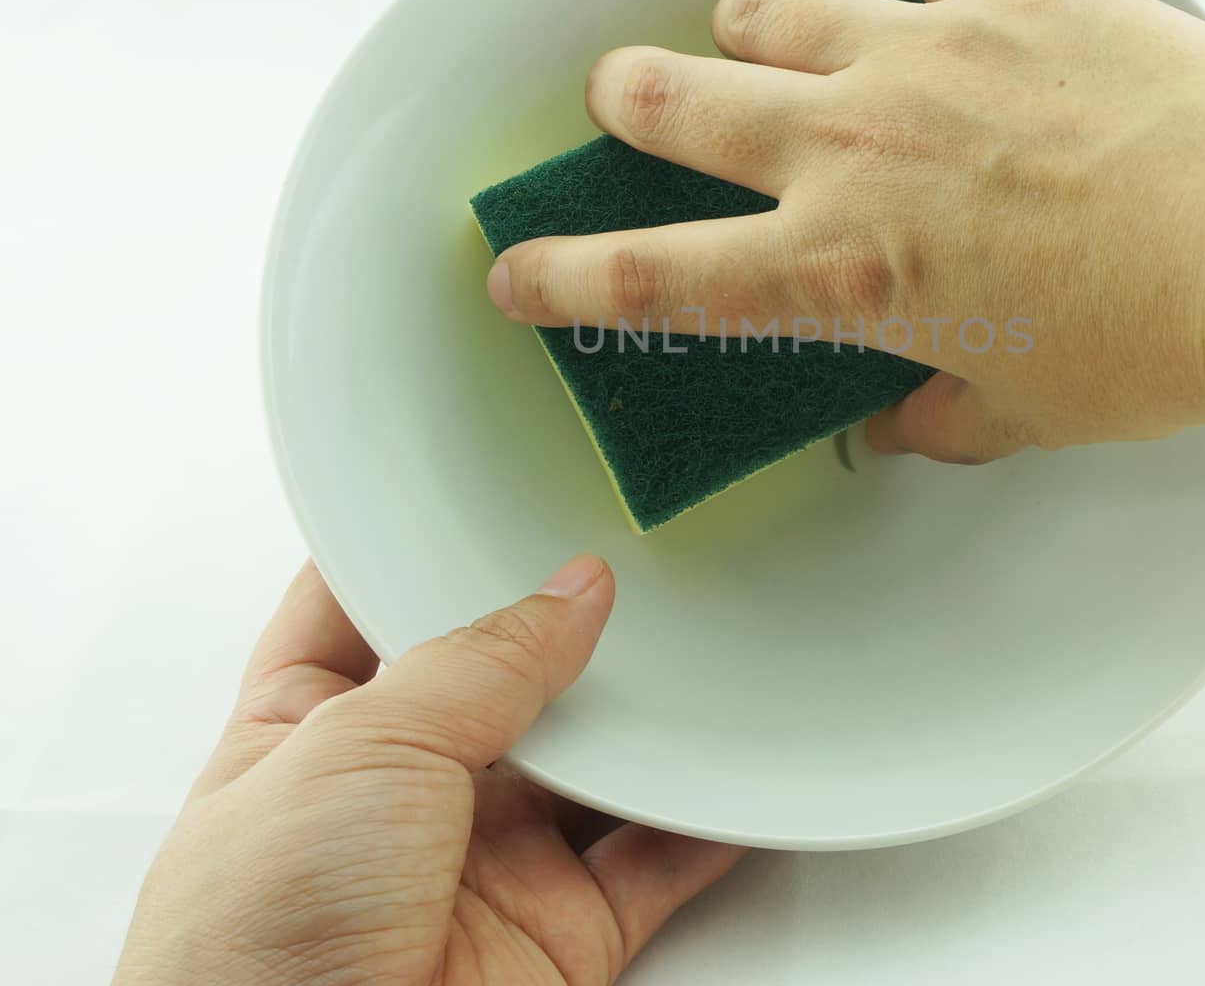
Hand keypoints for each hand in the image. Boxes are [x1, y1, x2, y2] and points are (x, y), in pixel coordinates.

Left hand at [114, 557, 743, 984]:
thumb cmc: (248, 949)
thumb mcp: (358, 746)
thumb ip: (478, 662)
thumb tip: (570, 592)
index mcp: (308, 729)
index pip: (361, 609)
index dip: (418, 548)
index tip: (483, 486)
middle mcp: (399, 790)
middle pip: (501, 680)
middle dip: (559, 627)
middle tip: (628, 557)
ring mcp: (482, 861)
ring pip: (588, 766)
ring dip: (644, 719)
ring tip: (699, 642)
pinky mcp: (557, 933)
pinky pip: (652, 860)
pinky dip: (704, 820)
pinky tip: (733, 772)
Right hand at [484, 0, 1204, 459]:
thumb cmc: (1152, 345)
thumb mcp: (1027, 406)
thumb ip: (940, 415)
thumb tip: (896, 424)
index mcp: (844, 272)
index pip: (655, 280)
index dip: (566, 278)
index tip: (515, 271)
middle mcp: (854, 150)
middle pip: (674, 101)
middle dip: (629, 100)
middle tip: (629, 98)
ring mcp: (923, 55)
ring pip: (768, 5)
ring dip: (752, 23)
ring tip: (773, 32)